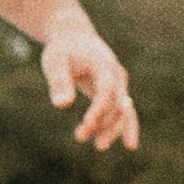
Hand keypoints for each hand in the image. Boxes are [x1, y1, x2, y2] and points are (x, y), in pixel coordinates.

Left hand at [41, 22, 139, 153]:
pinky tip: (129, 145)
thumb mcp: (55, 61)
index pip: (106, 89)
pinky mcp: (116, 93)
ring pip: (124, 111)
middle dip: (103, 123)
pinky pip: (125, 112)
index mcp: (103, 64)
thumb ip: (59, 81)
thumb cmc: (62, 49)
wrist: (75, 38)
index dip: (99, 108)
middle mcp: (117, 75)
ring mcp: (120, 84)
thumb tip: (62, 105)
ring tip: (97, 146)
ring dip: (112, 129)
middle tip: (80, 136)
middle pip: (118, 103)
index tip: (87, 124)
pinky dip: (126, 127)